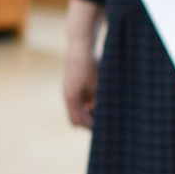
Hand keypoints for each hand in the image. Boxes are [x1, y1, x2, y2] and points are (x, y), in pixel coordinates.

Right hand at [61, 0, 101, 129]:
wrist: (80, 45)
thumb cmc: (90, 65)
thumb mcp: (99, 86)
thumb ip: (100, 103)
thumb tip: (107, 116)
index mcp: (72, 98)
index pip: (78, 121)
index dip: (91, 127)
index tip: (105, 128)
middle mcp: (67, 96)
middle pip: (76, 118)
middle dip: (89, 121)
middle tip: (105, 121)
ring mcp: (68, 90)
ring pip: (78, 109)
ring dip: (89, 112)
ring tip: (103, 109)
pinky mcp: (72, 84)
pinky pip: (79, 100)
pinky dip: (88, 104)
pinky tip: (98, 98)